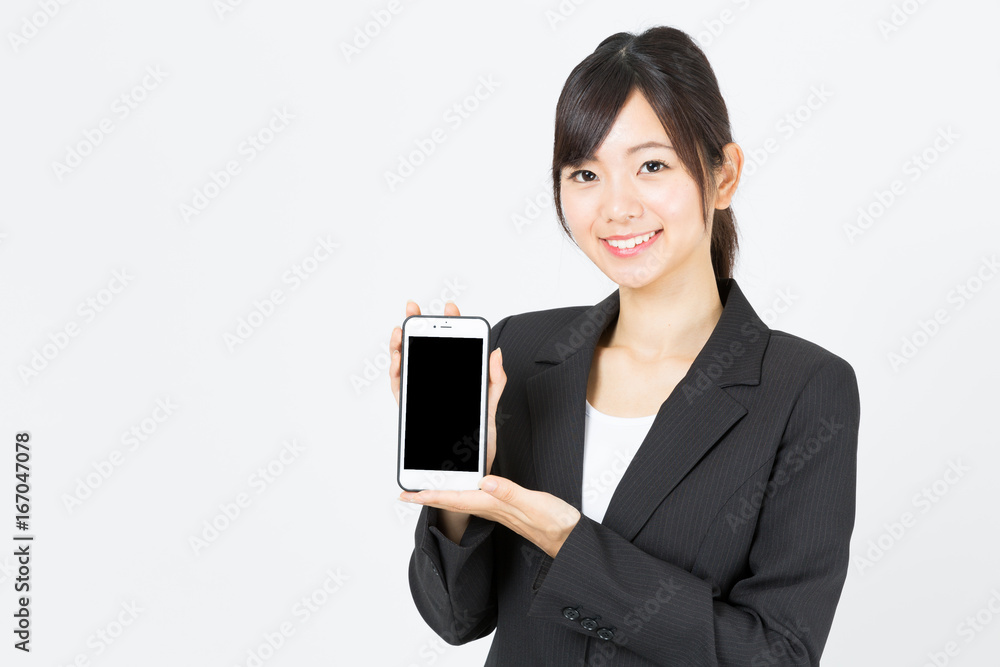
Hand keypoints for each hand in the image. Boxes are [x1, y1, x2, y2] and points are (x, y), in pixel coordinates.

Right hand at [389, 299, 505, 475]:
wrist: (466, 475)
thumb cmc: (479, 443)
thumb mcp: (491, 408)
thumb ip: (495, 380)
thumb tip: (496, 353)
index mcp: (458, 381)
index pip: (453, 348)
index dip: (451, 326)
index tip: (450, 305)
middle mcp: (437, 385)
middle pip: (425, 351)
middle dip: (418, 327)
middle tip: (413, 308)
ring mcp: (423, 396)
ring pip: (408, 366)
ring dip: (401, 346)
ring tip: (400, 331)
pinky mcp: (412, 411)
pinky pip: (400, 389)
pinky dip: (396, 373)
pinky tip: (398, 360)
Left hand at [400, 476, 582, 558]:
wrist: (570, 540)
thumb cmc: (556, 525)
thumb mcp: (535, 504)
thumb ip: (511, 493)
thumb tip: (486, 482)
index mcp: (494, 505)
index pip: (455, 499)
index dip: (430, 496)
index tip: (408, 495)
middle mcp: (493, 509)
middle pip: (453, 501)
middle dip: (429, 497)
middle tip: (407, 494)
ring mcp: (499, 510)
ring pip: (463, 501)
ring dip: (443, 496)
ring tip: (427, 490)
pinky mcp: (508, 508)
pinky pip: (477, 500)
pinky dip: (463, 494)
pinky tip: (464, 490)